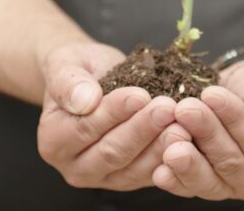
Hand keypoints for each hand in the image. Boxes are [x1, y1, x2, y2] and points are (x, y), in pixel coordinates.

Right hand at [37, 42, 189, 189]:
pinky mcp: (131, 179)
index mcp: (53, 141)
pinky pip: (152, 173)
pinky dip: (170, 156)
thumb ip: (69, 82)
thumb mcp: (65, 64)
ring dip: (161, 146)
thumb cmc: (78, 70)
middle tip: (167, 108)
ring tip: (182, 122)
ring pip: (135, 168)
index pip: (84, 129)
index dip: (113, 113)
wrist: (93, 78)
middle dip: (142, 129)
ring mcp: (105, 178)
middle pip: (112, 153)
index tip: (139, 95)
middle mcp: (76, 167)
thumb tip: (84, 100)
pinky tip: (189, 136)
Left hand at [152, 58, 243, 200]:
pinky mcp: (204, 181)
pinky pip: (187, 186)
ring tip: (170, 136)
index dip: (234, 119)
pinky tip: (158, 169)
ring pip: (207, 179)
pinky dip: (172, 178)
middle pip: (230, 162)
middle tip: (184, 109)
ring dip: (186, 160)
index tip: (212, 94)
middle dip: (205, 134)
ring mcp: (229, 185)